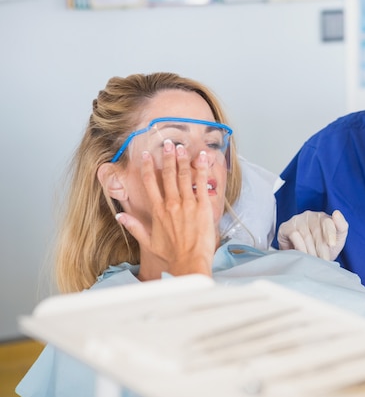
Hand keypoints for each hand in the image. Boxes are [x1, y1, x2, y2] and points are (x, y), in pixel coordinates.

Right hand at [115, 140, 214, 279]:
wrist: (190, 262)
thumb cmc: (172, 255)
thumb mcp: (148, 242)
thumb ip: (134, 227)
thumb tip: (120, 217)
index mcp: (157, 210)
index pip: (149, 183)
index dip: (147, 167)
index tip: (146, 155)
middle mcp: (171, 204)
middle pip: (167, 175)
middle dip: (167, 157)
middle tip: (168, 143)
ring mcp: (188, 204)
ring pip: (183, 176)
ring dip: (182, 159)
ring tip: (181, 146)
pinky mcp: (203, 206)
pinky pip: (201, 183)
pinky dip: (201, 169)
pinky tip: (202, 157)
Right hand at [277, 210, 347, 260]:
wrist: (307, 258)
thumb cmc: (323, 247)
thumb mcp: (338, 238)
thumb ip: (342, 226)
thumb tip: (337, 213)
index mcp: (323, 217)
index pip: (328, 222)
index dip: (330, 234)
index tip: (332, 245)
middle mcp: (310, 215)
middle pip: (317, 231)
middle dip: (321, 249)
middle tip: (323, 260)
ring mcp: (297, 220)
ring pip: (306, 235)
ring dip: (311, 250)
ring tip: (314, 260)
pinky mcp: (286, 226)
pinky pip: (294, 235)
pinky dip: (300, 247)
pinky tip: (303, 254)